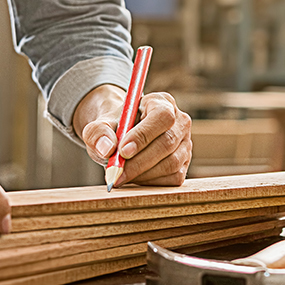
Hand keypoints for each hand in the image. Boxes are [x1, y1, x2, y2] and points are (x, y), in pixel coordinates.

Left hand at [74, 84, 191, 186]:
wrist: (122, 140)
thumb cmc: (114, 130)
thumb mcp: (100, 126)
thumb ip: (98, 133)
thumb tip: (107, 149)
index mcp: (162, 102)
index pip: (161, 116)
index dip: (144, 135)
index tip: (122, 151)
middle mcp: (180, 122)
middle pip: (167, 143)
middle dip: (139, 162)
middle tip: (116, 172)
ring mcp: (185, 144)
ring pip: (170, 164)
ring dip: (142, 174)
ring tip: (121, 175)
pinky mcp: (184, 164)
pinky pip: (172, 178)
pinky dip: (150, 182)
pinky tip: (135, 177)